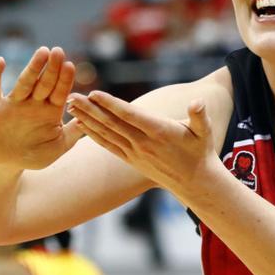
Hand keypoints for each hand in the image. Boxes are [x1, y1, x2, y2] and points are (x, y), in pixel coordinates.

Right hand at [0, 48, 82, 170]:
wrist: (4, 163)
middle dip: (51, 68)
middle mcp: (33, 103)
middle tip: (58, 51)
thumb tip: (91, 119)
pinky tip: (1, 61)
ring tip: (41, 52)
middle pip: (44, 83)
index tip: (70, 65)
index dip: (64, 79)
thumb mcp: (57, 147)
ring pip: (24, 82)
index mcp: (50, 111)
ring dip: (32, 67)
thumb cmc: (33, 156)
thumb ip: (73, 133)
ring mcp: (13, 103)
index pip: (60, 92)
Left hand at [66, 90, 217, 193]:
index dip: (110, 104)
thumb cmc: (200, 151)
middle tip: (70, 95)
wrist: (194, 181)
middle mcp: (142, 143)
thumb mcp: (205, 132)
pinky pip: (108, 145)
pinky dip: (92, 135)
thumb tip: (198, 102)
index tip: (94, 93)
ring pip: (106, 133)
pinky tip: (80, 125)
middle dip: (89, 109)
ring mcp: (134, 153)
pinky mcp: (131, 160)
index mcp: (158, 132)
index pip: (129, 115)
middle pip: (111, 123)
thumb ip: (200, 116)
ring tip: (69, 106)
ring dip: (86, 119)